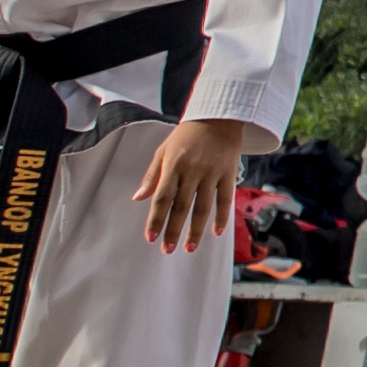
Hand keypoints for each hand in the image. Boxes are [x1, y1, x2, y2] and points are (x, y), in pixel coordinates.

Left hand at [140, 116, 249, 255]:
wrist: (219, 117)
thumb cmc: (187, 135)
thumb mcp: (163, 150)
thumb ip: (152, 175)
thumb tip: (138, 198)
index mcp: (173, 165)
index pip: (162, 197)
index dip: (156, 219)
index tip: (150, 238)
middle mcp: (192, 170)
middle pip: (181, 206)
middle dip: (173, 230)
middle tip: (167, 249)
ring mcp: (211, 173)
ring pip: (203, 207)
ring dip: (196, 230)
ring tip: (188, 248)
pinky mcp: (228, 173)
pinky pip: (225, 199)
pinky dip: (222, 217)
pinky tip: (216, 233)